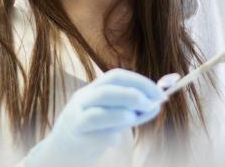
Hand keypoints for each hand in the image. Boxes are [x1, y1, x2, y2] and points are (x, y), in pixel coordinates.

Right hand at [25, 68, 164, 166]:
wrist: (65, 148)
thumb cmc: (95, 128)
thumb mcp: (115, 114)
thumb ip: (135, 108)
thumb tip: (159, 103)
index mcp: (94, 89)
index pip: (116, 76)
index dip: (139, 82)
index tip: (159, 92)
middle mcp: (83, 100)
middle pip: (105, 91)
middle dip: (131, 95)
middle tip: (150, 104)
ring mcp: (77, 119)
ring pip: (96, 114)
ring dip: (119, 115)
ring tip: (132, 118)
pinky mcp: (77, 138)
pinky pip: (97, 137)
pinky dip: (111, 137)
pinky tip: (115, 139)